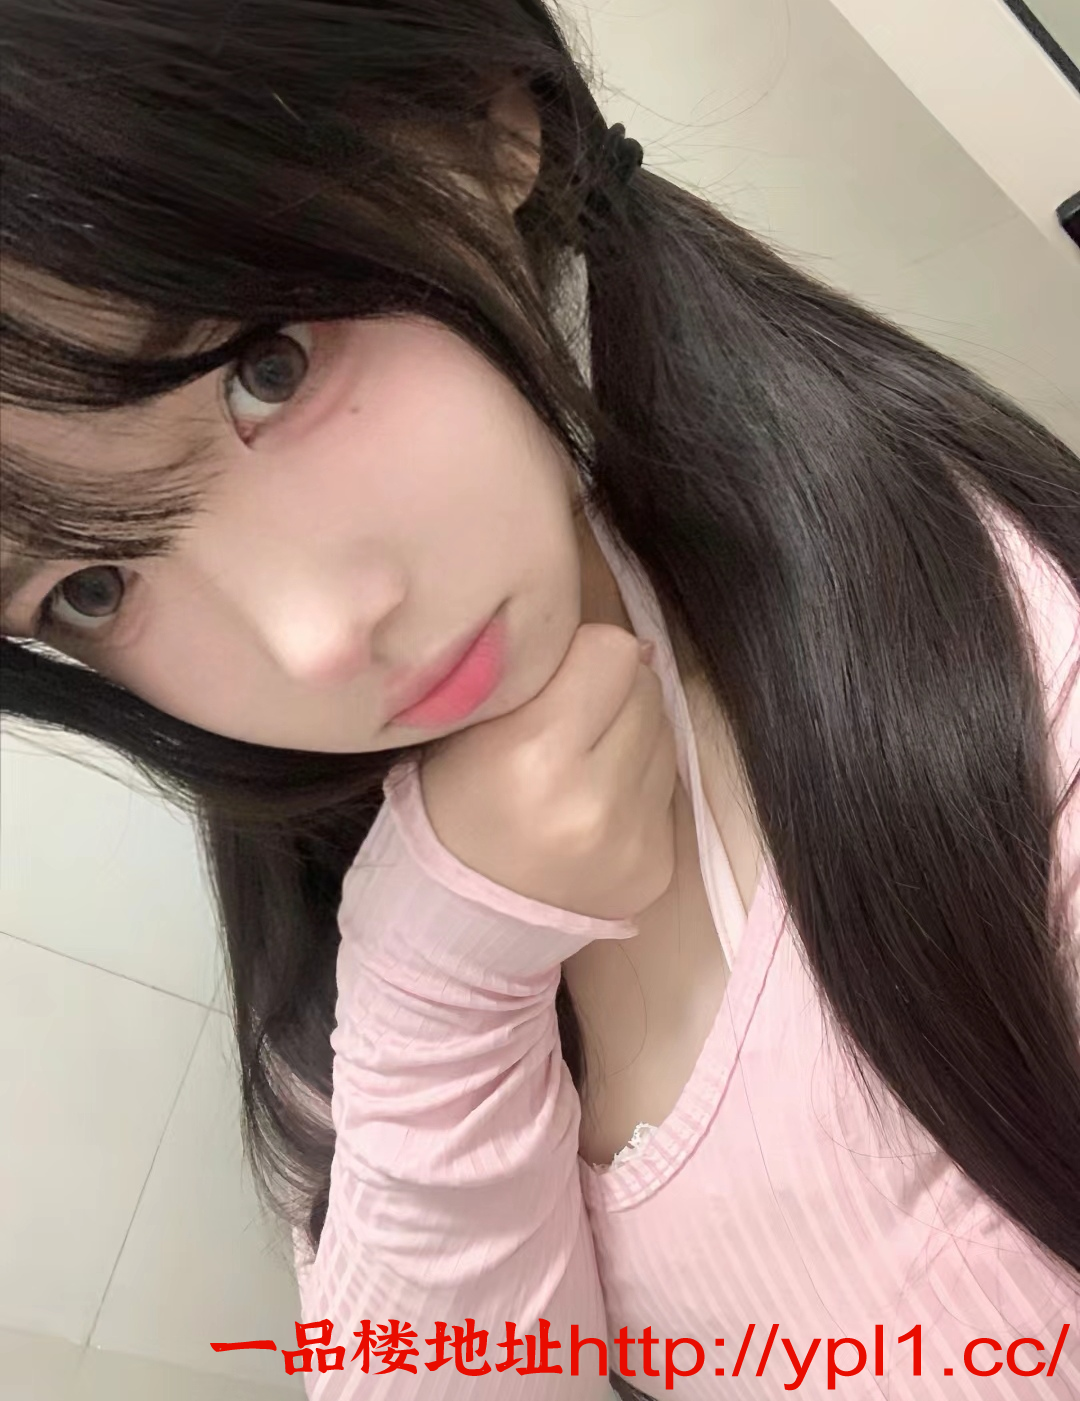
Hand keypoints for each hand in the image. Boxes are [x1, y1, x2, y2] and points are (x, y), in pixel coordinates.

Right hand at [419, 624, 676, 919]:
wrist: (461, 915)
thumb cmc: (454, 804)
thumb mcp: (473, 725)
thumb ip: (546, 675)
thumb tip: (634, 647)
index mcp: (533, 753)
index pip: (614, 652)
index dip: (587, 654)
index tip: (563, 674)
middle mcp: (592, 800)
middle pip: (646, 688)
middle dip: (614, 691)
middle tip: (572, 718)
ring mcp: (632, 839)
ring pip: (666, 731)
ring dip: (632, 733)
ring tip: (584, 760)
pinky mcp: (657, 864)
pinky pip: (668, 785)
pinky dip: (639, 780)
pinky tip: (598, 801)